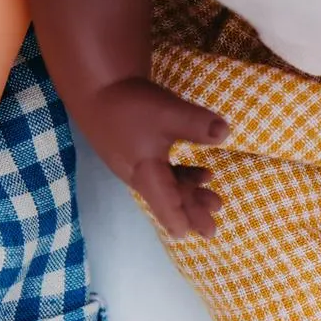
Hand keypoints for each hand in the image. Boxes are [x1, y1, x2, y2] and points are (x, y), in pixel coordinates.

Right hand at [83, 78, 228, 237]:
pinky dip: (182, 177)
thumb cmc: (130, 104)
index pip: (167, 204)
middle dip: (192, 212)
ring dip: (190, 194)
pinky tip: (203, 173)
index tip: (191, 236)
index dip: (180, 220)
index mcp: (146, 172)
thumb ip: (198, 125)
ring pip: (167, 187)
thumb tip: (225, 132)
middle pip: (169, 199)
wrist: (95, 84)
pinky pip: (161, 173)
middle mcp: (139, 174)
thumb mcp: (169, 113)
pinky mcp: (134, 152)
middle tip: (212, 230)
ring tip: (214, 201)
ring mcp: (135, 164)